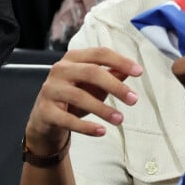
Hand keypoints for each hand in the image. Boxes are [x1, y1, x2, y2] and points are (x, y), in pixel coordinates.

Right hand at [24, 48, 142, 154]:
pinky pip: (67, 119)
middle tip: (133, 100)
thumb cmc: (73, 98)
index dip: (121, 61)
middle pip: (91, 72)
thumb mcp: (94, 85)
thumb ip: (111, 75)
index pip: (100, 54)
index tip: (139, 72)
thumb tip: (130, 70)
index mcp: (73, 58)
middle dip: (115, 86)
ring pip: (80, 96)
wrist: (45, 120)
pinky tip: (101, 131)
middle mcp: (60, 70)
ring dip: (103, 109)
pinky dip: (86, 127)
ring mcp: (51, 89)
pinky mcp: (45, 111)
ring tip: (120, 120)